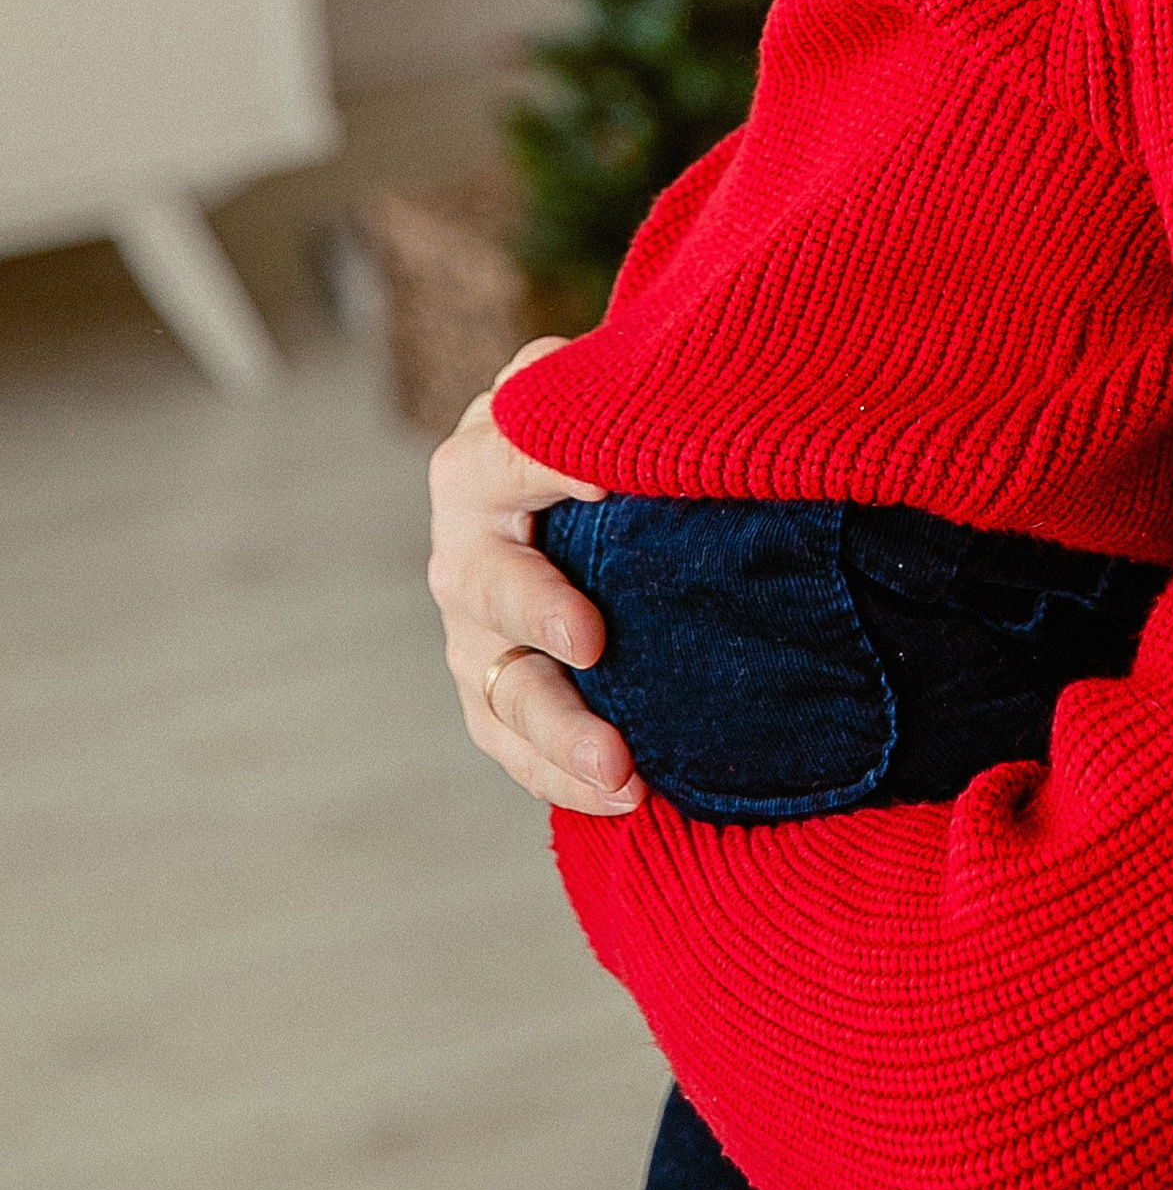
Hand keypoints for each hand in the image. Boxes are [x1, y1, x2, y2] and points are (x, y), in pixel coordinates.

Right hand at [427, 339, 646, 815]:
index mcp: (485, 456)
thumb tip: (690, 396)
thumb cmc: (604, 427)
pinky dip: (562, 778)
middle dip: (539, 616)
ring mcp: (469, 628)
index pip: (519, 453)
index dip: (556, 464)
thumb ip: (624, 390)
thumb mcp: (609, 390)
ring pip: (500, 688)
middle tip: (591, 642)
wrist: (572, 487)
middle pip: (491, 586)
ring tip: (623, 772)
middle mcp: (464, 544)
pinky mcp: (488, 687)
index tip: (606, 485)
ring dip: (559, 733)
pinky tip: (626, 800)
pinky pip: (512, 746)